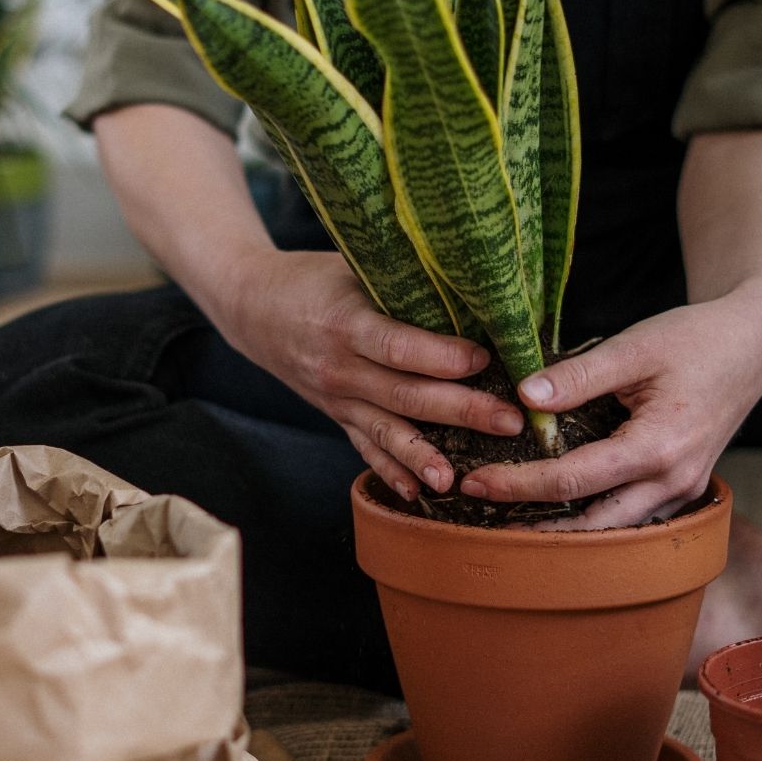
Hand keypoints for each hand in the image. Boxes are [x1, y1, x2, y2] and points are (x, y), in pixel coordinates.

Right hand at [212, 249, 525, 498]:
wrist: (252, 307)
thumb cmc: (313, 278)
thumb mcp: (351, 266)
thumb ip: (401, 281)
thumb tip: (471, 286)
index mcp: (345, 323)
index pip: (397, 347)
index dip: (442, 356)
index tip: (485, 359)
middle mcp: (339, 367)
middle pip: (404, 395)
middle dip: (461, 411)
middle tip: (509, 421)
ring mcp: (335, 398)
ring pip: (386, 431)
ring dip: (425, 456)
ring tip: (460, 479)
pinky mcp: (336, 415)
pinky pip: (364, 448)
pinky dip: (390, 472)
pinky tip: (418, 494)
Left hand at [458, 280, 761, 528]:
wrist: (753, 342)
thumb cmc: (697, 339)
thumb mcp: (635, 346)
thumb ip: (578, 375)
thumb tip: (522, 398)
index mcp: (660, 448)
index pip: (574, 479)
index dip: (519, 484)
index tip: (475, 483)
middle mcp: (675, 481)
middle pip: (593, 523)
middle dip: (534, 524)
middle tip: (480, 514)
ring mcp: (683, 489)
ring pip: (616, 529)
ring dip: (565, 530)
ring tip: (510, 521)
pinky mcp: (683, 486)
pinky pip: (634, 515)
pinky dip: (595, 516)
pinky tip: (559, 508)